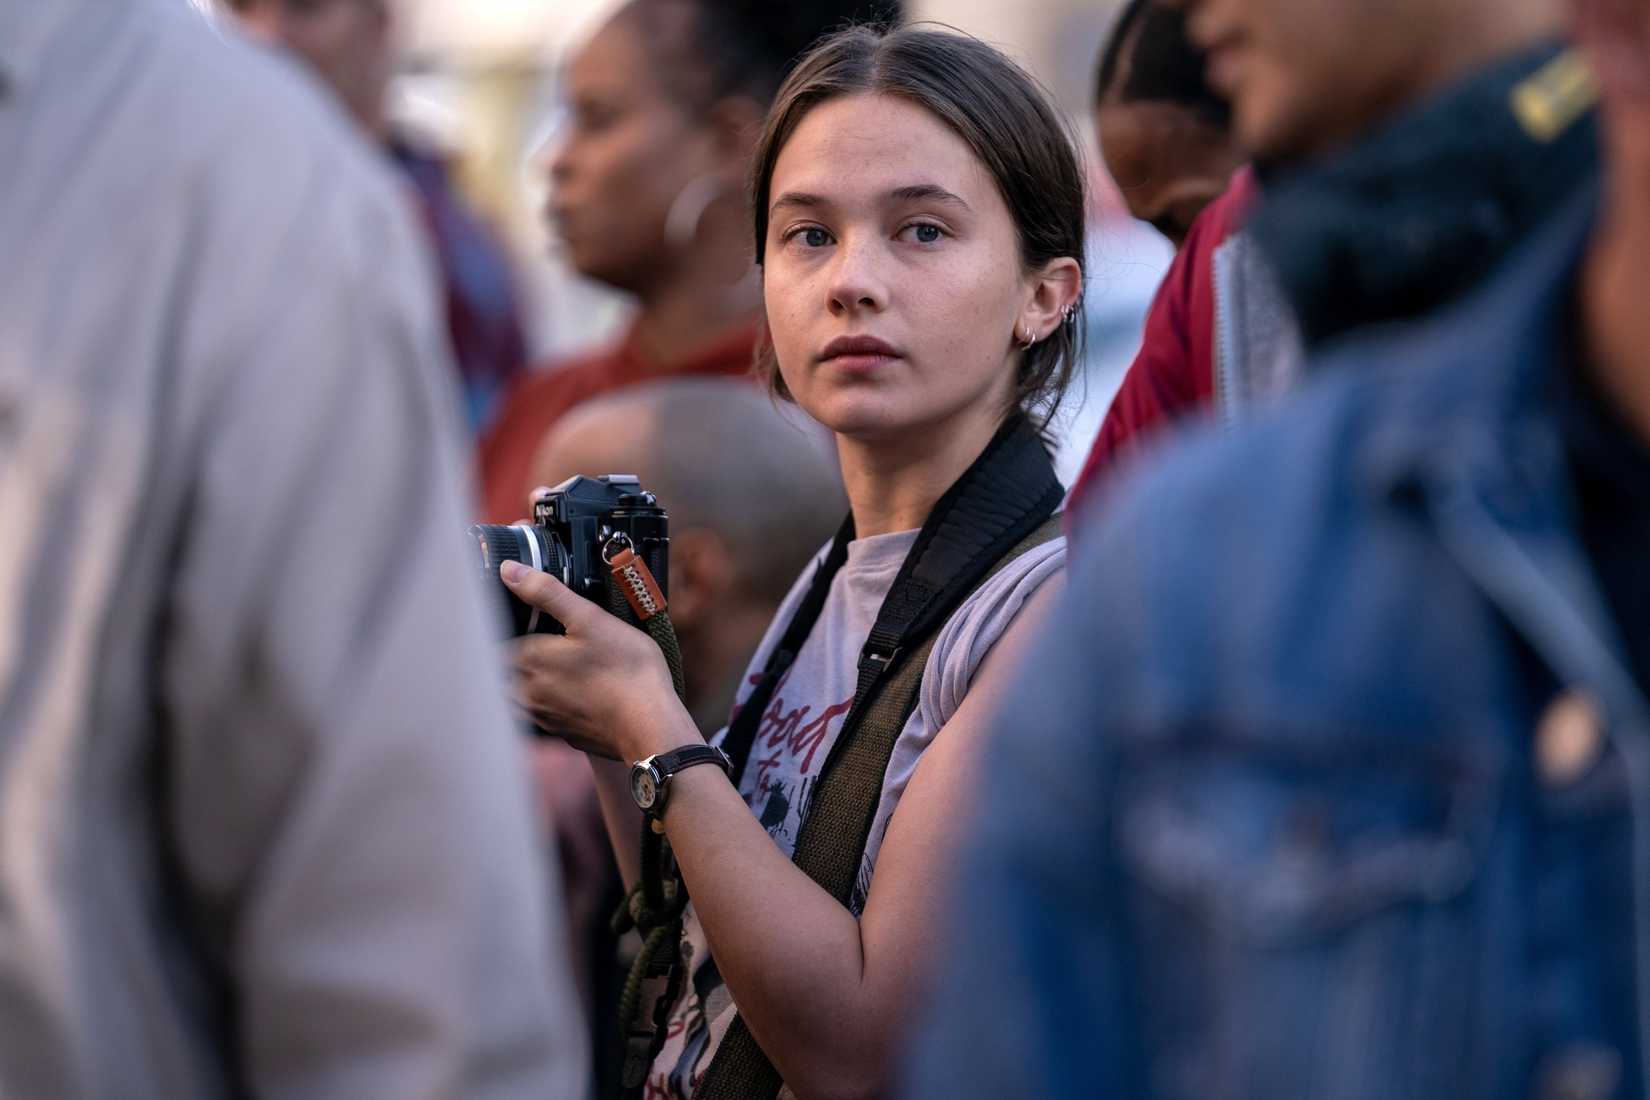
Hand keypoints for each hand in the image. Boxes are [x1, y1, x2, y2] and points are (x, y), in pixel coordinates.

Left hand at [501, 560, 698, 761]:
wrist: (651, 726)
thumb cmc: (627, 672)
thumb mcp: (590, 618)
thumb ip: (546, 592)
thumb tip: (510, 571)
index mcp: (527, 661)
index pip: (495, 641)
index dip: (508, 627)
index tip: (526, 622)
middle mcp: (527, 693)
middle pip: (503, 671)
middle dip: (515, 656)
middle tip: (543, 641)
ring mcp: (543, 718)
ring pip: (520, 695)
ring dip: (528, 682)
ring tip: (558, 667)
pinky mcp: (562, 734)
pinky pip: (544, 715)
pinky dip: (552, 702)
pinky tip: (577, 692)